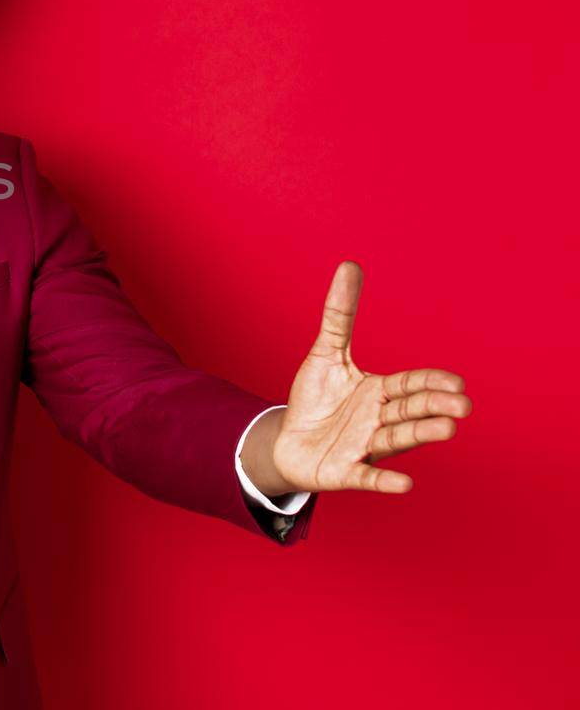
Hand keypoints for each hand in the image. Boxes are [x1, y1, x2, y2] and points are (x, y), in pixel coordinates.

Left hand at [266, 261, 472, 493]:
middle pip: (411, 411)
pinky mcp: (345, 471)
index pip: (410, 385)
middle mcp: (378, 420)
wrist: (287, 440)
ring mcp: (364, 447)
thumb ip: (340, 315)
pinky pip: (367, 477)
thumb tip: (349, 266)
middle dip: (435, 407)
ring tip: (447, 430)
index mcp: (379, 392)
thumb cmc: (314, 398)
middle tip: (462, 405)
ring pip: (396, 440)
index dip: (430, 383)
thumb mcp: (325, 353)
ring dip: (421, 435)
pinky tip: (405, 484)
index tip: (455, 381)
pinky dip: (384, 481)